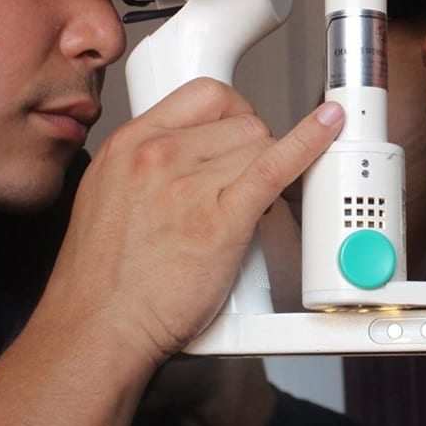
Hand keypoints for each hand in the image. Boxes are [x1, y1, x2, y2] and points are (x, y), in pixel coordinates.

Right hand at [46, 79, 343, 363]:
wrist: (97, 329)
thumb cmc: (102, 281)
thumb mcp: (107, 195)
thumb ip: (145, 168)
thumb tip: (189, 157)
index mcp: (130, 144)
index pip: (205, 96)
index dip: (232, 115)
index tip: (239, 135)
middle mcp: (158, 155)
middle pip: (241, 123)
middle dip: (252, 153)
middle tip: (241, 190)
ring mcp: (189, 185)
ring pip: (262, 147)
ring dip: (266, 176)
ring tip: (244, 213)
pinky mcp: (222, 220)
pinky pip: (277, 165)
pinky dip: (311, 142)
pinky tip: (327, 128)